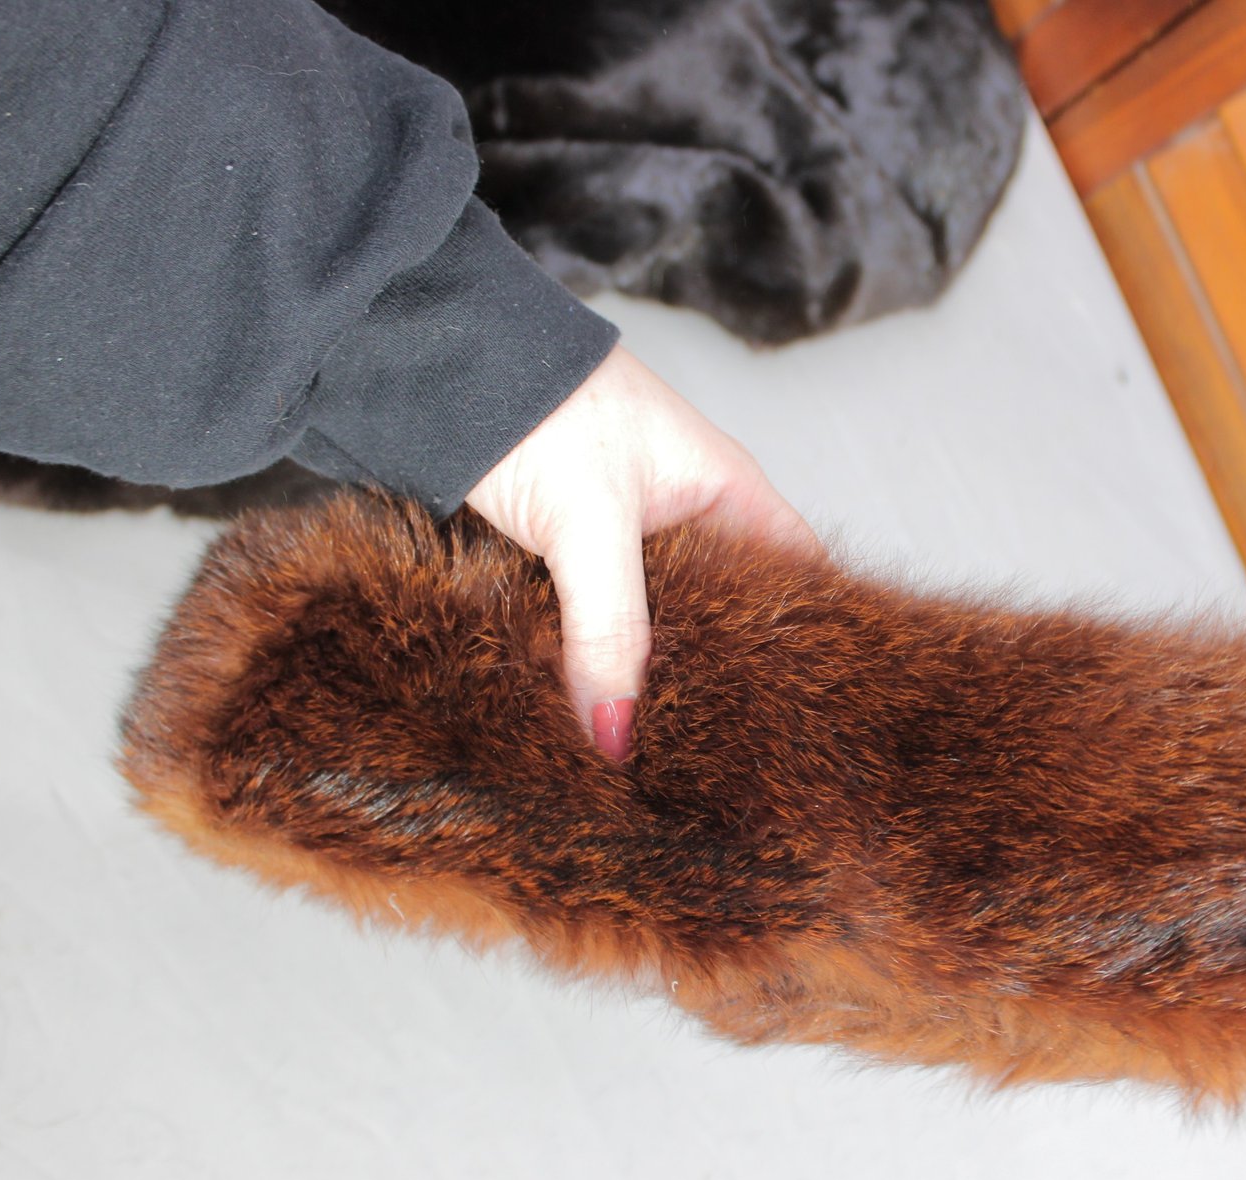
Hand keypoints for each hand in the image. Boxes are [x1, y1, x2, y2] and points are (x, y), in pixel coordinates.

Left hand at [465, 344, 821, 761]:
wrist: (430, 360)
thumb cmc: (540, 404)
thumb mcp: (590, 526)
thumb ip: (609, 632)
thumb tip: (617, 733)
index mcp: (726, 493)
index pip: (801, 572)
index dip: (814, 633)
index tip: (812, 707)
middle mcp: (684, 517)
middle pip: (727, 611)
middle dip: (722, 675)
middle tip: (726, 754)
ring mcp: (622, 537)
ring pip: (654, 624)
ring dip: (647, 675)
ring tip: (657, 753)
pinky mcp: (563, 554)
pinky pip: (594, 623)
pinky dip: (591, 661)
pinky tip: (588, 709)